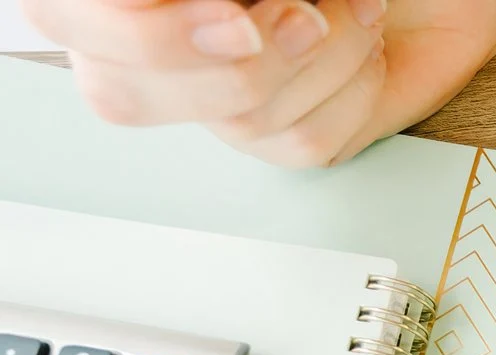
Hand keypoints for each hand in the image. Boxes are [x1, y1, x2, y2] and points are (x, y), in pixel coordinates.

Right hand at [27, 0, 495, 168]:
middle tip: (306, 13)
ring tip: (358, 6)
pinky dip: (353, 88)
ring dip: (320, 57)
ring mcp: (214, 95)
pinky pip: (302, 141)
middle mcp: (153, 39)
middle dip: (235, 59)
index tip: (237, 21)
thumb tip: (220, 19)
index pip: (69, 19)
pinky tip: (368, 44)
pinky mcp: (283, 134)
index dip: (145, 36)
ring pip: (234, 118)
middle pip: (124, 92)